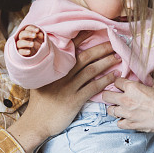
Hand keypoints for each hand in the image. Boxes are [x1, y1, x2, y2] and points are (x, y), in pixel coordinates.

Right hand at [8, 32, 118, 152]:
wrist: (36, 123)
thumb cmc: (39, 103)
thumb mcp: (40, 82)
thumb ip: (51, 71)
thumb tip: (59, 60)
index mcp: (53, 68)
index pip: (70, 48)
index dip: (83, 38)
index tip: (94, 29)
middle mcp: (62, 75)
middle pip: (85, 57)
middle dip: (101, 48)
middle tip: (113, 42)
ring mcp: (68, 87)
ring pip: (91, 70)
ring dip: (106, 62)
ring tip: (118, 57)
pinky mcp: (74, 100)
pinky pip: (93, 87)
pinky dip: (105, 81)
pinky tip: (114, 76)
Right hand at [16, 25, 43, 56]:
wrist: (38, 56)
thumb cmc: (39, 46)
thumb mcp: (41, 41)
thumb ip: (40, 37)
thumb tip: (40, 34)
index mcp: (28, 34)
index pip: (28, 28)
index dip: (32, 29)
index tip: (37, 30)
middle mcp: (23, 39)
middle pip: (22, 34)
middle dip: (28, 34)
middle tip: (35, 35)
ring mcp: (20, 46)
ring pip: (20, 43)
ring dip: (26, 43)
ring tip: (32, 44)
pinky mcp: (20, 53)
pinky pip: (20, 52)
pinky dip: (24, 51)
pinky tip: (29, 51)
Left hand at [102, 78, 153, 132]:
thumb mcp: (149, 87)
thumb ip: (137, 88)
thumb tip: (132, 89)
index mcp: (132, 87)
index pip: (116, 82)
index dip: (118, 83)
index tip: (119, 86)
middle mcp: (126, 99)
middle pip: (106, 96)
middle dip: (108, 95)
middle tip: (112, 96)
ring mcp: (127, 113)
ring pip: (110, 110)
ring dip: (113, 109)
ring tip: (118, 108)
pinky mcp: (131, 124)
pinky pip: (118, 123)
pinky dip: (121, 121)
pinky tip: (125, 119)